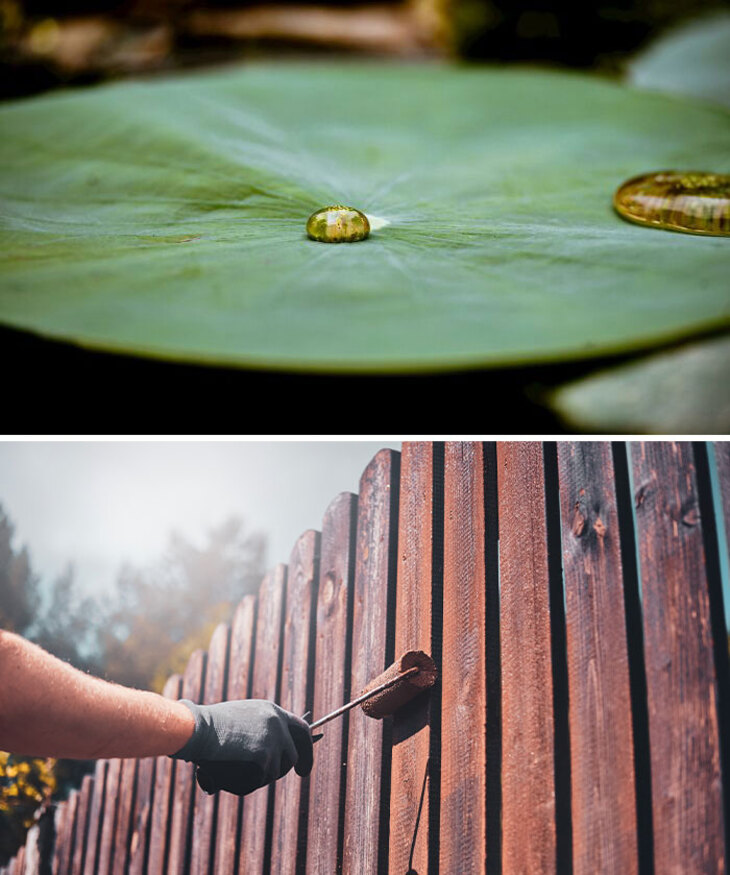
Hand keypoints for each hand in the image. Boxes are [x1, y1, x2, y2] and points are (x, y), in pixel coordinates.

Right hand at [171, 699, 313, 795]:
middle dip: (303, 763)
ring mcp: (273, 738)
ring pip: (279, 768)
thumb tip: (264, 753)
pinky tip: (239, 777)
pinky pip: (264, 777)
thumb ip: (256, 730)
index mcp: (271, 711)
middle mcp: (277, 722)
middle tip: (302, 773)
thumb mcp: (240, 719)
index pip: (299, 728)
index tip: (303, 758)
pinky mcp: (264, 754)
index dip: (305, 744)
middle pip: (297, 750)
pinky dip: (254, 781)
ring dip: (267, 775)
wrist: (199, 728)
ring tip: (247, 774)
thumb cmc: (209, 725)